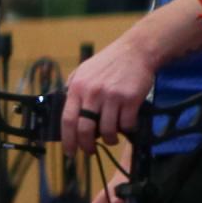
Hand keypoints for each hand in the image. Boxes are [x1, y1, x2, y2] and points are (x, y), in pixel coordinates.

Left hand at [58, 31, 159, 152]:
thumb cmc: (108, 63)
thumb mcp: (84, 71)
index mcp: (78, 87)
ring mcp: (112, 96)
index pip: (67, 119)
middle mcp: (93, 92)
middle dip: (86, 146)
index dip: (67, 139)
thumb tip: (66, 111)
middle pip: (85, 129)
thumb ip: (74, 89)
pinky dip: (126, 130)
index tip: (69, 152)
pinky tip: (126, 126)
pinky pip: (126, 124)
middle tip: (90, 151)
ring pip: (107, 130)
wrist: (135, 51)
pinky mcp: (130, 99)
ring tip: (111, 138)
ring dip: (109, 140)